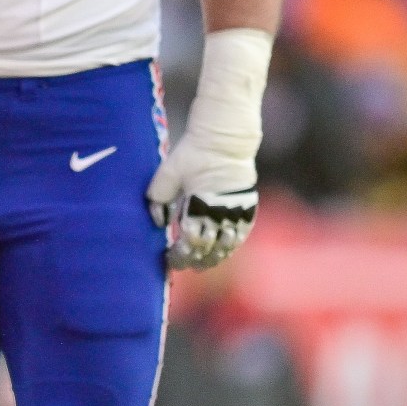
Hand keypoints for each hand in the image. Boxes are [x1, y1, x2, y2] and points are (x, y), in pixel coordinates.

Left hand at [146, 137, 257, 269]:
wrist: (223, 141)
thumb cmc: (191, 154)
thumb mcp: (168, 173)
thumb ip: (159, 198)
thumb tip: (160, 223)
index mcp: (198, 205)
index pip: (189, 243)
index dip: (180, 255)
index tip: (170, 258)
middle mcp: (219, 212)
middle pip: (208, 249)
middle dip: (195, 260)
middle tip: (185, 264)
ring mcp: (236, 211)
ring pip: (226, 246)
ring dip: (214, 258)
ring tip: (203, 264)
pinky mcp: (248, 207)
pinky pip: (241, 235)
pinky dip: (231, 247)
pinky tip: (223, 252)